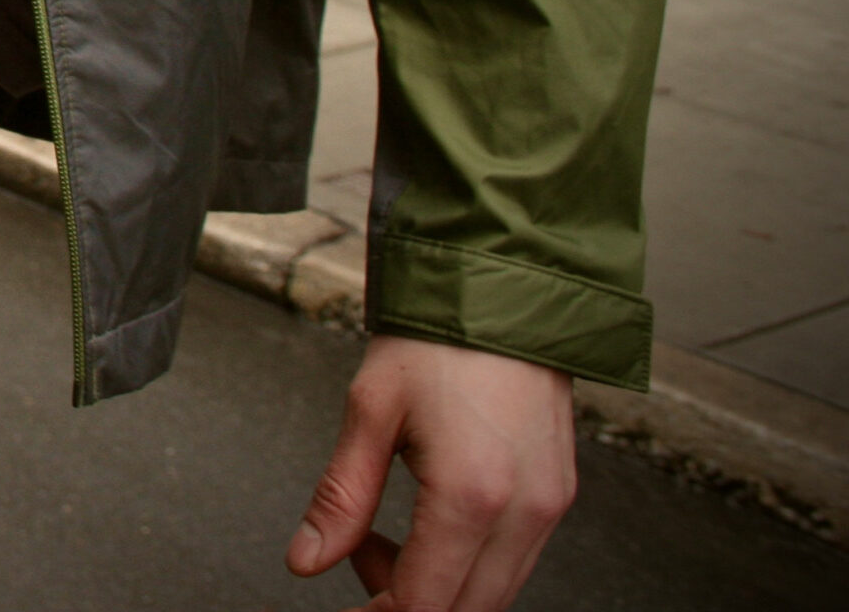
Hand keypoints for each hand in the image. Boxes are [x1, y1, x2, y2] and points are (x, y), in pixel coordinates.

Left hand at [287, 335, 576, 611]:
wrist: (503, 287)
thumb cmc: (437, 337)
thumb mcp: (369, 411)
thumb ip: (339, 497)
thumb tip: (306, 560)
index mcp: (471, 495)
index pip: (424, 603)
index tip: (343, 609)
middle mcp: (523, 511)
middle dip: (404, 604)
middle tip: (358, 555)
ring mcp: (549, 506)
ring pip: (494, 594)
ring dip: (438, 587)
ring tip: (384, 535)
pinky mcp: (559, 494)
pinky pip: (515, 562)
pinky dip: (468, 564)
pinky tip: (427, 523)